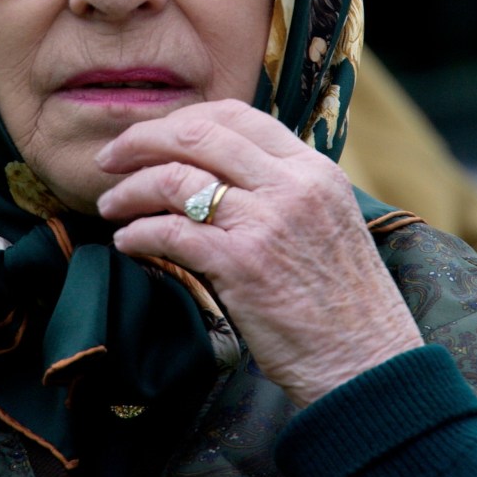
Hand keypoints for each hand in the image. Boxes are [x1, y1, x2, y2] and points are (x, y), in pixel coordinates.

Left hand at [96, 100, 423, 405]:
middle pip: (197, 134)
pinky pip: (171, 231)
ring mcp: (266, 221)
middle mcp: (290, 184)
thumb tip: (216, 171)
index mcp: (312, 167)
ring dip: (130, 190)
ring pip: (176, 178)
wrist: (367, 361)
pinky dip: (138, 233)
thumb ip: (280, 187)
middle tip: (109, 159)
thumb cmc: (343, 300)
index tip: (150, 137)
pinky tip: (127, 242)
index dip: (181, 120)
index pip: (235, 114)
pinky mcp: (242, 263)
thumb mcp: (327, 219)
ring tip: (110, 206)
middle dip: (141, 140)